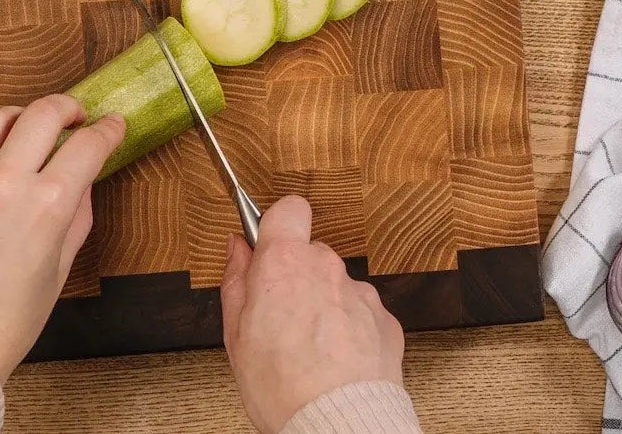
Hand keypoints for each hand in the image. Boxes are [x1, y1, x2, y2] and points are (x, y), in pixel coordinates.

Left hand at [0, 94, 124, 381]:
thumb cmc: (10, 321)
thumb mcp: (60, 268)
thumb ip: (75, 216)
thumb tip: (81, 181)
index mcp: (47, 205)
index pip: (87, 145)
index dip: (107, 130)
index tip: (111, 125)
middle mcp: (4, 184)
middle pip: (42, 114)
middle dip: (67, 107)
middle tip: (75, 117)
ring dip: (21, 117)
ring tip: (30, 129)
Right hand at [219, 195, 406, 433]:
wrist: (337, 423)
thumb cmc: (282, 386)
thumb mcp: (235, 333)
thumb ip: (236, 279)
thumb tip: (239, 248)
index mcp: (286, 263)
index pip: (288, 209)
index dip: (278, 225)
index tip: (267, 249)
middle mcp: (328, 268)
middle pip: (311, 254)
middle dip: (296, 278)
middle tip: (279, 319)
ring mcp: (361, 294)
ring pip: (336, 286)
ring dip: (324, 307)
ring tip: (310, 350)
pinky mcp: (385, 320)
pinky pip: (361, 314)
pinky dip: (349, 331)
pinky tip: (336, 362)